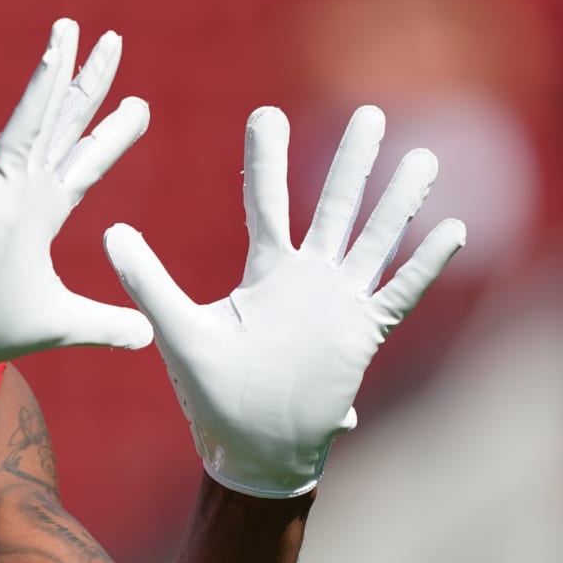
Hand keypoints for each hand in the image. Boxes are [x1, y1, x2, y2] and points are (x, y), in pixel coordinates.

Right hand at [0, 18, 152, 380]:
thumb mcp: (65, 326)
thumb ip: (106, 324)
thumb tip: (146, 333)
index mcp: (42, 214)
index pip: (84, 163)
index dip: (110, 134)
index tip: (138, 105)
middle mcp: (26, 191)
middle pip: (66, 126)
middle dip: (91, 84)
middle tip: (113, 41)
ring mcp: (9, 187)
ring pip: (42, 118)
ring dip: (61, 71)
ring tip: (76, 28)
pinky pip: (21, 132)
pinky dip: (39, 95)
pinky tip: (55, 58)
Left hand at [104, 105, 466, 497]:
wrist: (253, 448)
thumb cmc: (214, 393)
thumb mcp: (179, 330)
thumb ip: (149, 281)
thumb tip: (109, 231)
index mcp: (264, 271)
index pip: (266, 200)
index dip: (266, 158)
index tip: (267, 113)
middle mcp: (306, 277)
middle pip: (334, 207)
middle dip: (352, 162)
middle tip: (369, 114)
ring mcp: (339, 302)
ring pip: (375, 240)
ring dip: (398, 201)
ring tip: (422, 157)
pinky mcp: (362, 334)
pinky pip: (399, 293)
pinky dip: (424, 265)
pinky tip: (452, 230)